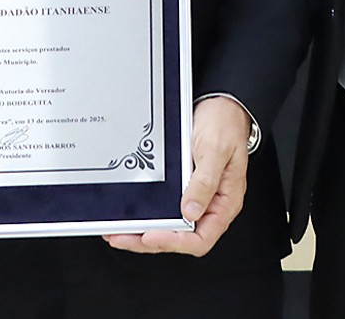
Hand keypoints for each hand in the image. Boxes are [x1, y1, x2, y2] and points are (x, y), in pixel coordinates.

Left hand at [103, 96, 251, 255]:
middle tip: (122, 237)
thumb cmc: (225, 124)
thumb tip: (191, 211)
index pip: (201, 238)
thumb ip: (204, 182)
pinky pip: (166, 210)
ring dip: (143, 231)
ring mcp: (196, 197)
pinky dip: (147, 215)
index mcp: (225, 202)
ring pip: (170, 226)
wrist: (221, 103)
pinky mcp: (184, 188)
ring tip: (119, 232)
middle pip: (180, 237)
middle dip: (148, 241)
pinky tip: (131, 214)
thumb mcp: (215, 150)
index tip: (151, 235)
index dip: (174, 241)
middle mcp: (210, 204)